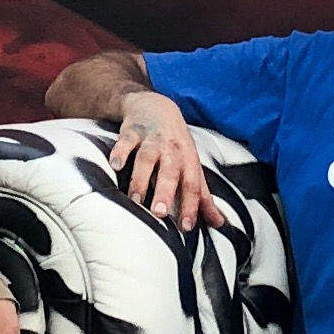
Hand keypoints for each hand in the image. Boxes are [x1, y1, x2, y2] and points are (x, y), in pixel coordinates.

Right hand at [106, 90, 208, 228]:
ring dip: (140, 179)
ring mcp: (151, 140)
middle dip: (165, 192)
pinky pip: (125, 142)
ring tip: (135, 201)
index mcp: (188, 161)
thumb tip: (219, 223)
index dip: (190, 206)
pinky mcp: (131, 132)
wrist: (156, 106)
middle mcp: (171, 150)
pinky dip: (120, 153)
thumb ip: (203, 197)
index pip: (192, 186)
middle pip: (169, 172)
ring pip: (146, 159)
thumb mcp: (193, 166)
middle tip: (159, 214)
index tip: (185, 227)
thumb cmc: (176, 144)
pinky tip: (115, 166)